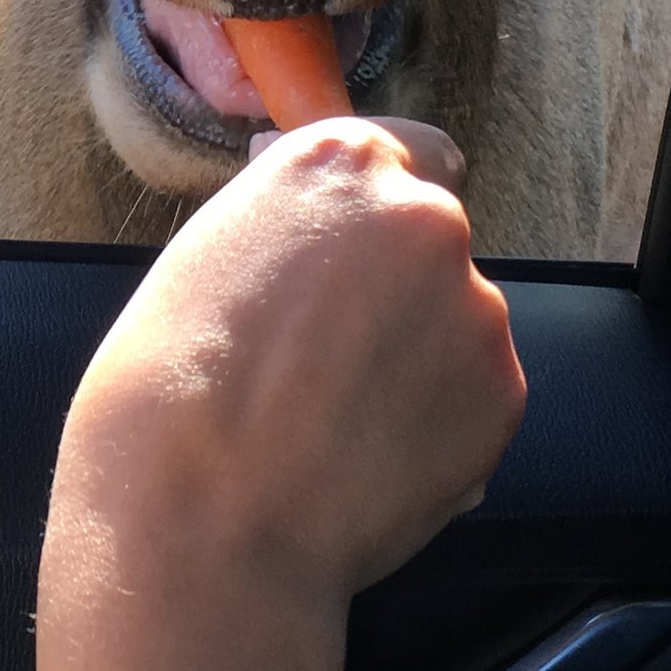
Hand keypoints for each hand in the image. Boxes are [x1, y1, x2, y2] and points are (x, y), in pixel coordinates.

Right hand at [34, 116, 524, 670]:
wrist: (203, 520)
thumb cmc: (169, 394)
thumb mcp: (205, 256)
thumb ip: (285, 223)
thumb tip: (322, 230)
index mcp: (340, 165)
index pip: (408, 149)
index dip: (378, 208)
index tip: (354, 247)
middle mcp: (424, 219)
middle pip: (432, 240)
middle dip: (395, 288)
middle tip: (323, 357)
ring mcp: (475, 308)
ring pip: (456, 322)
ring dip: (417, 357)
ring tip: (335, 421)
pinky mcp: (501, 396)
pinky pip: (473, 396)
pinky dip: (436, 421)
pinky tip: (364, 456)